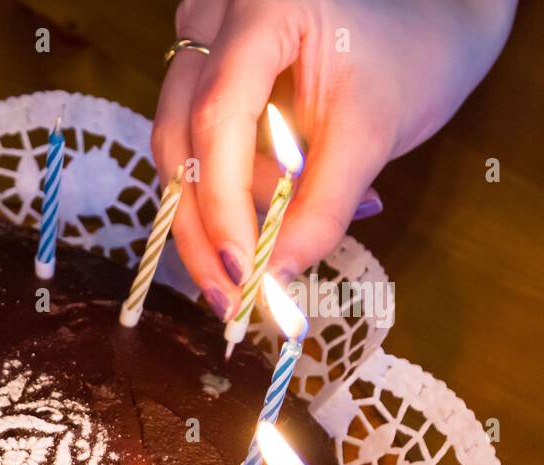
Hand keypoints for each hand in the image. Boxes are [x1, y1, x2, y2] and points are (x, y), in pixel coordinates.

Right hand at [152, 0, 515, 316]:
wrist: (427, 23)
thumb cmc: (412, 57)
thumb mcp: (374, 132)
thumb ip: (323, 206)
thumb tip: (274, 280)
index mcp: (260, 9)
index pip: (218, 119)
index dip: (223, 204)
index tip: (242, 272)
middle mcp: (211, 19)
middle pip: (179, 140)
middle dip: (204, 227)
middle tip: (230, 297)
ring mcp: (198, 45)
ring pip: (176, 150)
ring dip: (215, 215)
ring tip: (269, 255)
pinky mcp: (199, 77)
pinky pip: (192, 148)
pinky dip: (226, 194)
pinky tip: (270, 217)